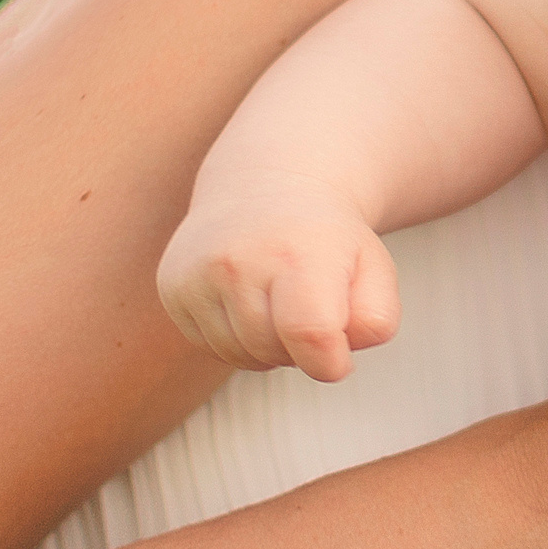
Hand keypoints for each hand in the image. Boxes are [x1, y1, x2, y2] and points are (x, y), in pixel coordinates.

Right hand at [156, 175, 401, 382]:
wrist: (267, 187)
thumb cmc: (328, 240)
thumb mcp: (373, 267)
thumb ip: (376, 319)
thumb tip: (338, 358)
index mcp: (298, 254)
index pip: (309, 333)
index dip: (330, 362)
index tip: (339, 357)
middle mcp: (240, 261)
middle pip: (273, 352)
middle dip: (299, 350)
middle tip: (310, 312)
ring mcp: (198, 275)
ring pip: (239, 355)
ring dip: (267, 348)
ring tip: (280, 303)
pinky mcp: (172, 287)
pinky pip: (209, 346)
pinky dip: (237, 339)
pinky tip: (250, 303)